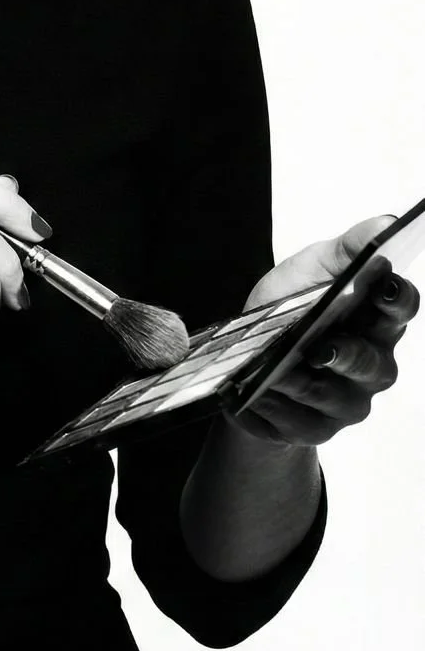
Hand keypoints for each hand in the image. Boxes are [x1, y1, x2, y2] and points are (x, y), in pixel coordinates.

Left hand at [225, 215, 419, 448]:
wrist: (249, 357)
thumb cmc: (287, 308)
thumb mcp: (310, 269)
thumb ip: (348, 249)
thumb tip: (386, 223)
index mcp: (375, 318)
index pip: (400, 308)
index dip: (395, 300)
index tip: (381, 290)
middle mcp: (372, 363)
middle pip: (375, 364)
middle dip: (350, 355)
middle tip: (323, 348)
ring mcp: (347, 400)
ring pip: (338, 399)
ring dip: (305, 384)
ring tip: (277, 373)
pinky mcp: (317, 427)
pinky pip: (304, 424)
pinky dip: (280, 408)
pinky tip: (261, 395)